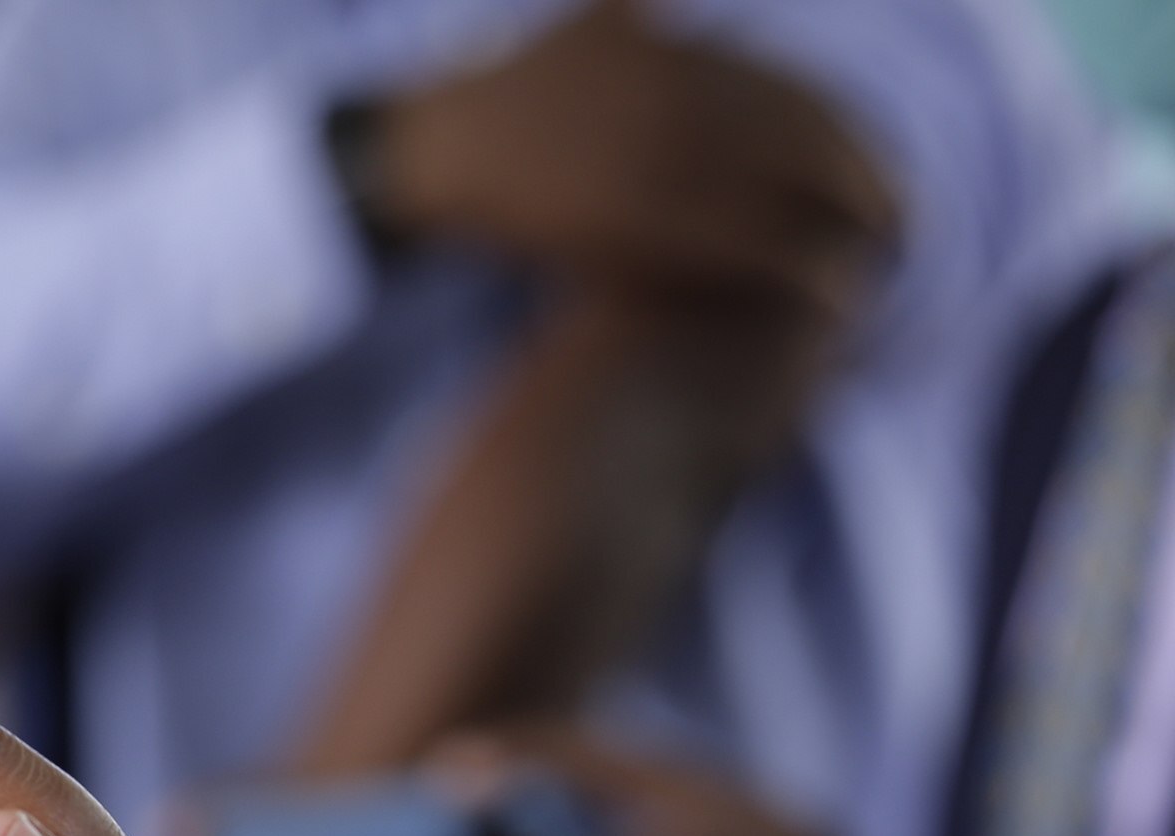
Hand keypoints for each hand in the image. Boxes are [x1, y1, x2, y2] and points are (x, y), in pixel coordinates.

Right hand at [368, 0, 898, 311]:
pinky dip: (801, 270)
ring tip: (884, 269)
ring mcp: (669, 163)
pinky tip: (836, 295)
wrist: (437, 148)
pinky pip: (745, 248)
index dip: (856, 139)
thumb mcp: (594, 18)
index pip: (805, 96)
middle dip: (871, 188)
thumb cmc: (512, 86)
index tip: (888, 172)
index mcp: (690, 57)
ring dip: (850, 233)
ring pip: (791, 198)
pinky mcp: (643, 225)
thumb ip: (654, 4)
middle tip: (910, 228)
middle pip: (815, 147)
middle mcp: (692, 101)